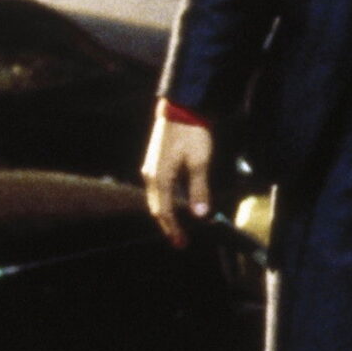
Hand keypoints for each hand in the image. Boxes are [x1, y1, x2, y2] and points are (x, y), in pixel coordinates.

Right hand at [141, 111, 213, 247]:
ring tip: (179, 226)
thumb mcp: (199, 162)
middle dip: (169, 225)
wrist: (181, 107)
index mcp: (160, 178)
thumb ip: (199, 190)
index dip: (174, 229)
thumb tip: (200, 216)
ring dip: (167, 213)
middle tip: (180, 241)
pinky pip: (158, 188)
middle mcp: (150, 175)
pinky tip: (177, 204)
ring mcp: (151, 167)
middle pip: (158, 207)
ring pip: (157, 198)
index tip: (182, 243)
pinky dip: (167, 200)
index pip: (165, 212)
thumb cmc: (191, 132)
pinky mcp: (155, 161)